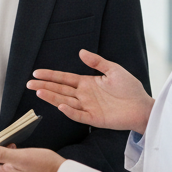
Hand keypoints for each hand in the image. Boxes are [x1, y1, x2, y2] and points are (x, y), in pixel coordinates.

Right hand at [27, 49, 153, 133]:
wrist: (142, 106)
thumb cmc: (130, 88)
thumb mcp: (113, 69)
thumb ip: (97, 61)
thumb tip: (81, 52)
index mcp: (87, 83)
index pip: (65, 79)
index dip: (51, 75)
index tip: (37, 73)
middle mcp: (85, 95)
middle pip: (60, 90)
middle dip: (45, 86)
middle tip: (29, 83)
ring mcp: (88, 107)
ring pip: (65, 101)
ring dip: (52, 97)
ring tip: (39, 92)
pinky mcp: (95, 119)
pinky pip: (79, 115)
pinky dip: (69, 111)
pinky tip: (60, 105)